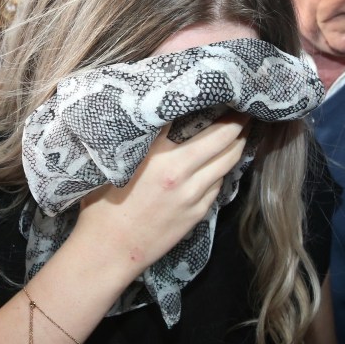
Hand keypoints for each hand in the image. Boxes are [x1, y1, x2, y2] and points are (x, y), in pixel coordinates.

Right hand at [73, 115, 249, 275]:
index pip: (195, 119)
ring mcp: (194, 196)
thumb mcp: (114, 163)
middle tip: (243, 107)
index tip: (220, 91)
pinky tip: (222, 161)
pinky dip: (223, 169)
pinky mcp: (198, 214)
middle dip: (237, 120)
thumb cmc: (102, 205)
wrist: (108, 252)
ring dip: (237, 143)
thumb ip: (137, 138)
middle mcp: (182, 173)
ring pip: (228, 162)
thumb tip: (150, 111)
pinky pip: (219, 184)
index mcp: (159, 156)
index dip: (213, 103)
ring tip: (241, 129)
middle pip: (224, 139)